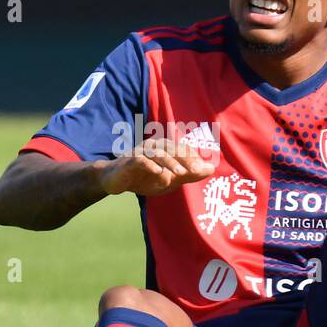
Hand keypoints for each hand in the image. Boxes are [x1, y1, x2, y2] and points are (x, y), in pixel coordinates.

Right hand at [96, 138, 215, 196]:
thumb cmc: (143, 177)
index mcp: (163, 148)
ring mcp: (140, 152)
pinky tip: (158, 173)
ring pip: (157, 153)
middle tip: (197, 170)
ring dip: (169, 163)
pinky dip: (150, 166)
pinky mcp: (128, 161)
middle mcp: (152, 146)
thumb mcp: (169, 179)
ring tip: (180, 173)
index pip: (181, 149)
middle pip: (171, 148)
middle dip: (184, 158)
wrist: (115, 180)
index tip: (204, 168)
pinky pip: (140, 161)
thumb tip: (211, 169)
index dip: (193, 157)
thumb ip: (189, 174)